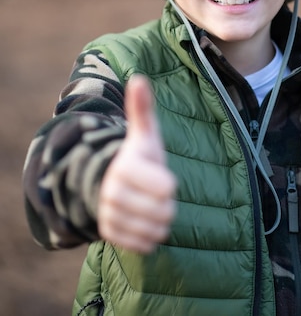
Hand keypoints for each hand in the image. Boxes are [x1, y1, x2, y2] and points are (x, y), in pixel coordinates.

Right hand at [98, 75, 176, 252]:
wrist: (109, 183)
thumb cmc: (138, 157)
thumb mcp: (144, 134)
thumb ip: (143, 108)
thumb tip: (138, 78)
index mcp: (125, 167)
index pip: (168, 189)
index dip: (169, 184)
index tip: (160, 176)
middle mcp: (112, 192)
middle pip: (164, 212)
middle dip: (166, 204)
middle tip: (155, 193)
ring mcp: (110, 214)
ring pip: (156, 230)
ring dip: (159, 221)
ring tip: (149, 206)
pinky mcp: (109, 234)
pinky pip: (145, 245)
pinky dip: (150, 236)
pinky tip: (143, 221)